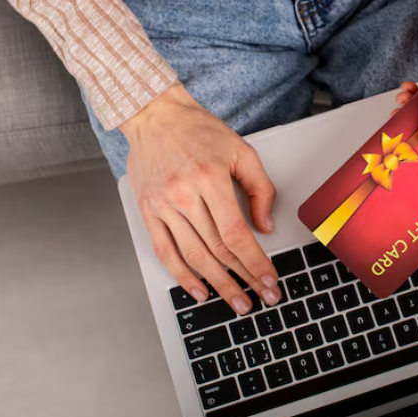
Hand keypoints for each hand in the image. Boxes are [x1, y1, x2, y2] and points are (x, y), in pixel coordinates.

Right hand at [120, 86, 281, 314]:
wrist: (155, 115)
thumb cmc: (199, 130)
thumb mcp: (241, 150)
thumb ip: (260, 188)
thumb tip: (266, 226)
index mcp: (210, 178)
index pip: (236, 234)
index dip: (254, 262)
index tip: (269, 280)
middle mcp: (184, 194)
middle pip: (217, 249)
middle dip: (242, 278)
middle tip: (259, 298)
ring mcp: (163, 205)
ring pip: (193, 255)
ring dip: (217, 284)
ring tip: (235, 301)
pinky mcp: (148, 211)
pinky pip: (165, 251)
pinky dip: (181, 275)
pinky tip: (198, 291)